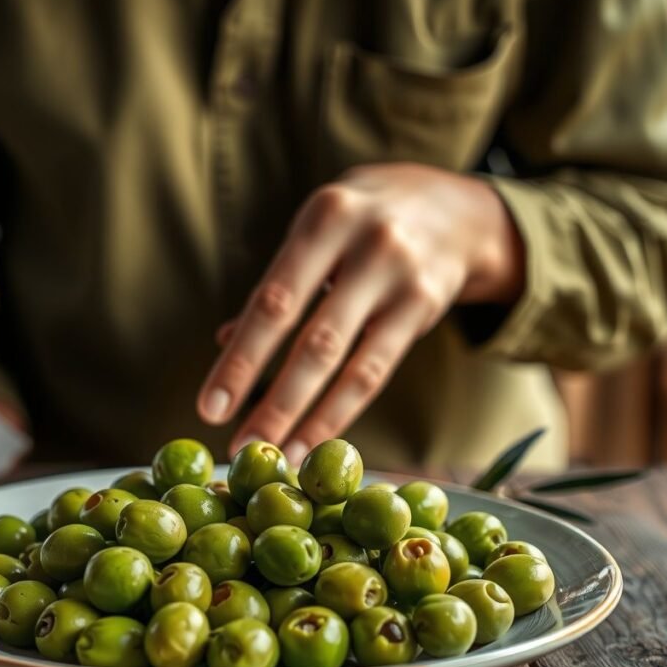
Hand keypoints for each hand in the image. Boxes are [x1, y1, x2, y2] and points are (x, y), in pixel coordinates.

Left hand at [197, 163, 523, 462]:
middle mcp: (367, 244)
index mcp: (325, 218)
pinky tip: (314, 442)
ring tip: (276, 457)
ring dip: (305, 417)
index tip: (210, 407)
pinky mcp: (426, 307)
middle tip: (240, 448)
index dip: (240, 360)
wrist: (457, 209)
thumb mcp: (320, 231)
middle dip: (271, 400)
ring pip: (346, 362)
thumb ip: (279, 285)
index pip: (272, 302)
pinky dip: (340, 412)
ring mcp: (402, 277)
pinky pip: (376, 371)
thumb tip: (225, 341)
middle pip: (310, 338)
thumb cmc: (364, 223)